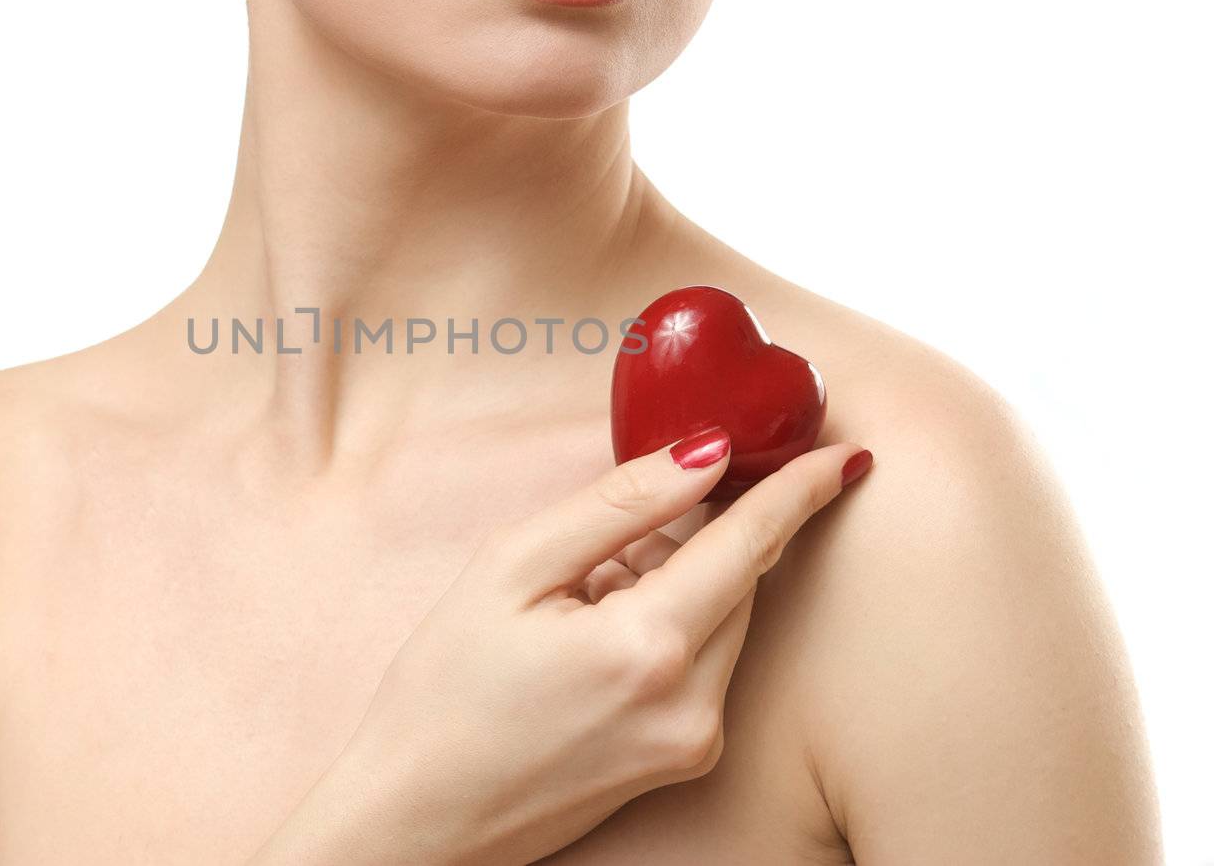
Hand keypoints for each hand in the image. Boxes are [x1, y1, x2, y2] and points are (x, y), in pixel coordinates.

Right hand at [249, 429, 872, 865]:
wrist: (420, 814)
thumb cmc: (444, 689)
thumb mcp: (510, 568)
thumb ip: (616, 505)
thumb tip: (707, 455)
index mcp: (650, 648)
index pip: (753, 545)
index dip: (800, 488)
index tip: (844, 449)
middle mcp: (694, 706)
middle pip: (743, 582)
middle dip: (707, 532)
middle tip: (624, 525)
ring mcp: (694, 743)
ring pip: (726, 623)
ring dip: (683, 581)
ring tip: (582, 594)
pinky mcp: (685, 762)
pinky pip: (705, 665)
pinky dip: (672, 625)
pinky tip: (593, 635)